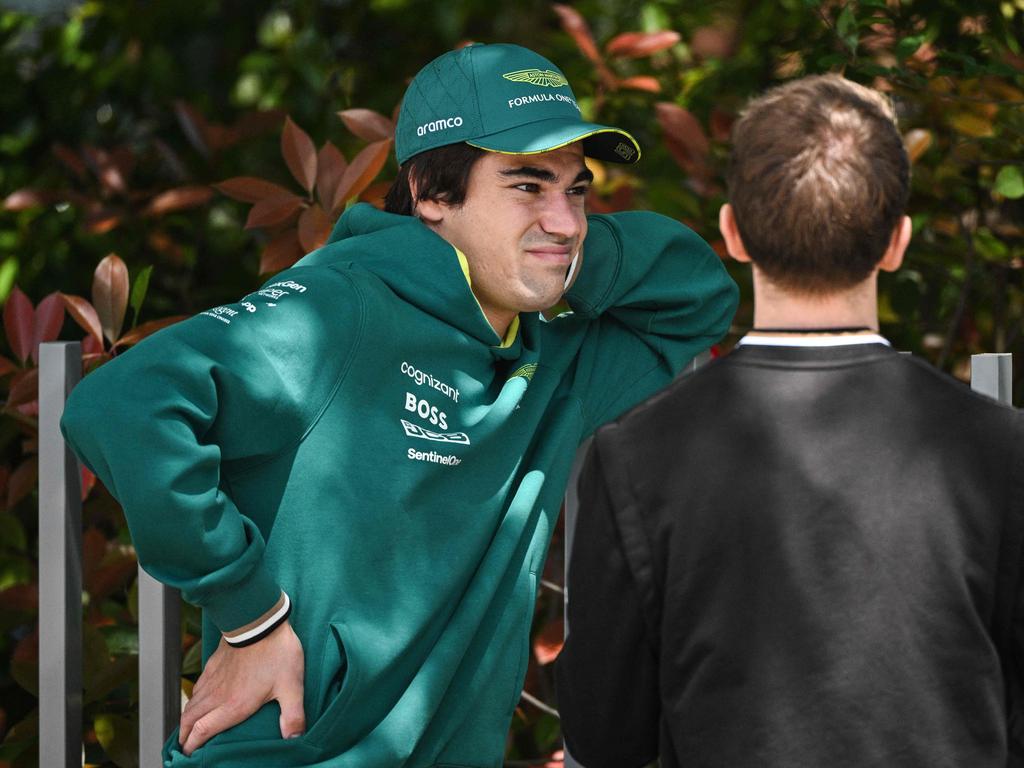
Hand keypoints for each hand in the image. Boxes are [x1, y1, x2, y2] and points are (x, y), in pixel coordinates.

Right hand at [179, 620, 304, 755]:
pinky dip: (192, 699)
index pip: (203, 731)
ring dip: (186, 719)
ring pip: (191, 703)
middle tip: (184, 748)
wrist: (261, 619)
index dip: (192, 746)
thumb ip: (293, 714)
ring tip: (188, 729)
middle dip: (184, 737)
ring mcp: (214, 678)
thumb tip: (295, 739)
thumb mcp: (291, 685)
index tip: (188, 756)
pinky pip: (197, 687)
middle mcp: (218, 694)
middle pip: (190, 720)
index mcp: (234, 704)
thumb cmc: (276, 652)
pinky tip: (199, 700)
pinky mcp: (214, 664)